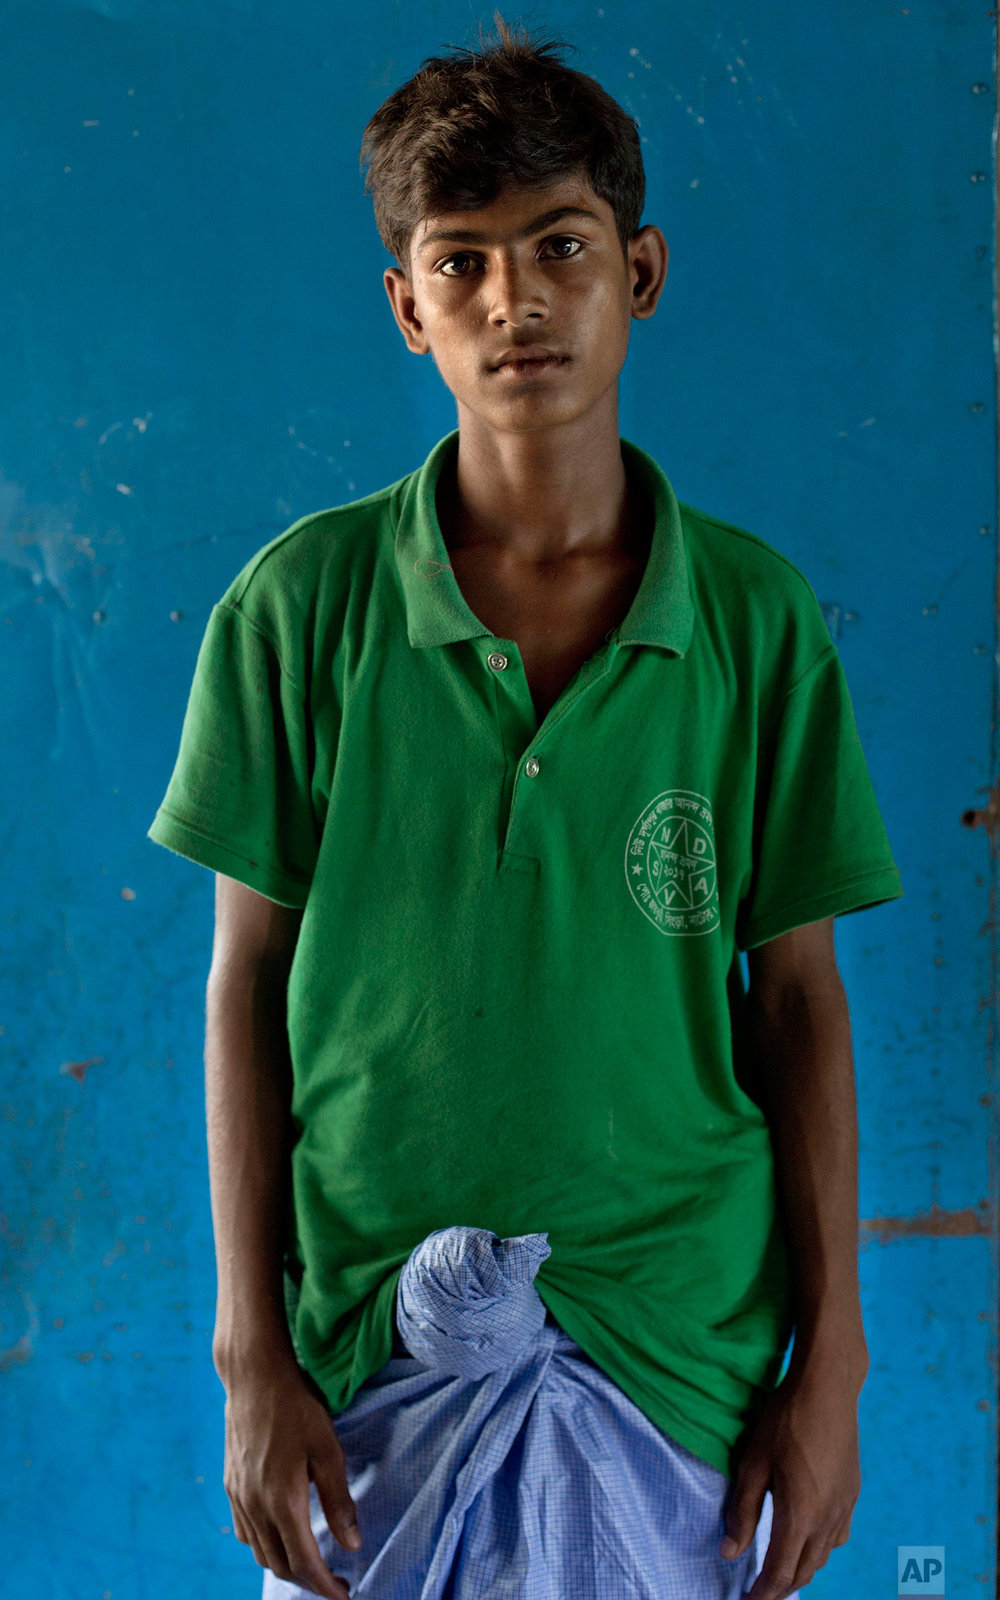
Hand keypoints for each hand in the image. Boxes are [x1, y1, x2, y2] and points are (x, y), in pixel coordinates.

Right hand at [221, 1358, 362, 1599]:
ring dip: (287, 1567)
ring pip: (261, 1553)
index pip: (305, 1563)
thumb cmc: (297, 1408)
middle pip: (281, 1566)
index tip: (345, 1596)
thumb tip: (353, 1544)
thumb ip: (339, 1501)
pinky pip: (246, 1534)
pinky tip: (282, 1537)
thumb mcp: (329, 1451)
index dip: (325, 1587)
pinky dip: (266, 1547)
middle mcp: (255, 1507)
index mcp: (283, 1502)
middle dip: (309, 1582)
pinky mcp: (231, 1486)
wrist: (254, 1377)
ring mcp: (239, 1498)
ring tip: (313, 1565)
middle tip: (336, 1583)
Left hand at [719, 1352, 863, 1597]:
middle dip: (780, 1588)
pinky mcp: (852, 1494)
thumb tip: (729, 1552)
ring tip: (779, 1572)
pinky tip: (808, 1540)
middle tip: (759, 1594)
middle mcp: (828, 1519)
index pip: (780, 1572)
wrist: (828, 1388)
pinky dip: (819, 1550)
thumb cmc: (785, 1420)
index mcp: (801, 1515)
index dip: (762, 1594)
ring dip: (800, 1571)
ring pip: (823, 1557)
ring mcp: (845, 1508)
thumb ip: (742, 1511)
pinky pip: (837, 1538)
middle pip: (804, 1571)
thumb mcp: (753, 1463)